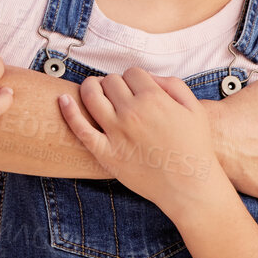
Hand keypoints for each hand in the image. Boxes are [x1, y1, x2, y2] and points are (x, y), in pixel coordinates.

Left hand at [59, 69, 222, 218]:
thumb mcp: (193, 107)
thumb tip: (148, 78)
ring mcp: (116, 133)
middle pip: (111, 81)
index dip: (134, 78)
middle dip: (114, 82)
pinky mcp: (105, 153)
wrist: (188, 185)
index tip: (136, 88)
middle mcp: (132, 112)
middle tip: (118, 92)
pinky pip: (80, 128)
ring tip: (92, 89)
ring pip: (92, 96)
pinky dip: (69, 111)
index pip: (132, 72)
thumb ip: (172, 85)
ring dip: (90, 87)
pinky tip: (62, 99)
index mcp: (154, 98)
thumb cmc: (194, 146)